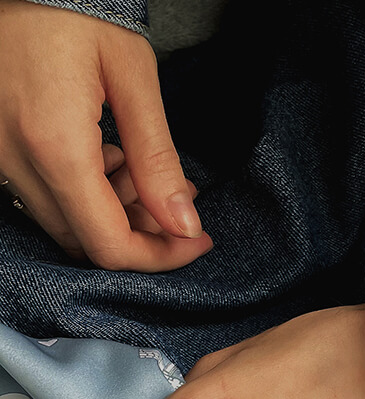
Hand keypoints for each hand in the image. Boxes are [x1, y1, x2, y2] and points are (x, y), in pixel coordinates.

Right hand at [0, 0, 212, 269]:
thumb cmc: (75, 4)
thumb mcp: (132, 76)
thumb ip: (158, 159)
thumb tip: (184, 224)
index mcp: (55, 146)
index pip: (110, 244)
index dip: (160, 257)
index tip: (196, 241)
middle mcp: (15, 162)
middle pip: (85, 243)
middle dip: (139, 236)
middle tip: (175, 203)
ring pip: (63, 224)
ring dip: (112, 215)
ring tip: (141, 171)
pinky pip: (39, 196)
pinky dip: (82, 194)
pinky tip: (105, 156)